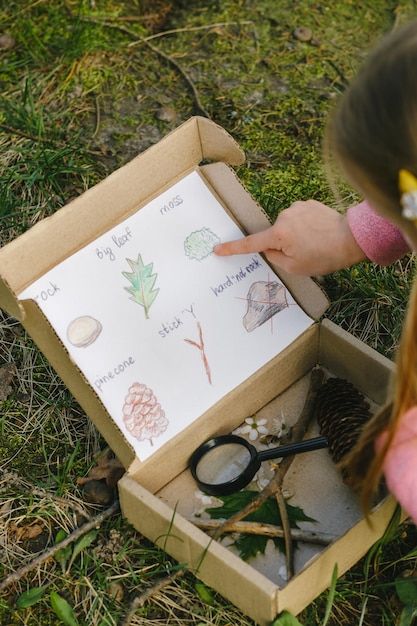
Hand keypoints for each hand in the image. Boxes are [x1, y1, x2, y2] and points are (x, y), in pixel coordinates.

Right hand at [214, 200, 365, 274]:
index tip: (218, 249)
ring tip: (316, 243)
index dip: (232, 248)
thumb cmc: (324, 256)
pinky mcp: (308, 203)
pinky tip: (319, 232)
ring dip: (296, 235)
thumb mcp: (295, 267)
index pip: (250, 244)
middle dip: (284, 245)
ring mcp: (297, 207)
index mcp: (278, 235)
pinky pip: (299, 217)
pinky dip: (305, 226)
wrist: (351, 238)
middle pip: (274, 235)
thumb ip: (275, 258)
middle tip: (305, 253)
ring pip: (288, 226)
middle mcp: (284, 216)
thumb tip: (269, 248)